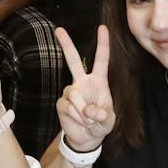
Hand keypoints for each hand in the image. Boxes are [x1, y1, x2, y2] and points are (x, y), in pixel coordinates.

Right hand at [54, 24, 114, 151]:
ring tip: (88, 121)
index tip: (102, 28)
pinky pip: (68, 106)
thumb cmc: (100, 124)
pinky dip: (77, 116)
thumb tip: (89, 110)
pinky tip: (80, 121)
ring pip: (74, 95)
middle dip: (66, 44)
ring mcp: (70, 91)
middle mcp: (82, 82)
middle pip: (73, 60)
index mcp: (98, 81)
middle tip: (59, 29)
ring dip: (83, 111)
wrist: (87, 138)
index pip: (101, 59)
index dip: (102, 44)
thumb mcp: (109, 121)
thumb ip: (103, 116)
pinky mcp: (61, 103)